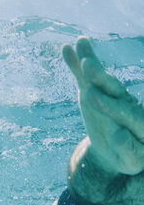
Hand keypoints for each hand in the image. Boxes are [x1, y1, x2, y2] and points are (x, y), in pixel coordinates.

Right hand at [63, 37, 143, 174]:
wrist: (118, 150)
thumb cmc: (129, 157)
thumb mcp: (132, 160)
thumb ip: (129, 151)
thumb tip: (120, 137)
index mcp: (138, 120)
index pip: (126, 112)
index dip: (112, 107)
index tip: (93, 99)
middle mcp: (125, 102)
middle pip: (114, 89)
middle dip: (100, 78)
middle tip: (88, 66)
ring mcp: (109, 96)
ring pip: (101, 79)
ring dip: (91, 63)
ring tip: (81, 44)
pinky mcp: (93, 93)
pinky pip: (84, 78)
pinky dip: (76, 64)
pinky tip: (68, 48)